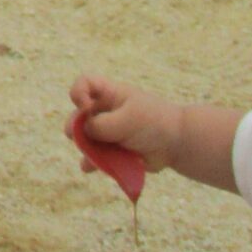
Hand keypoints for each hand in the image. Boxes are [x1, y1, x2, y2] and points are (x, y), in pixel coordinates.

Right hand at [67, 74, 183, 171]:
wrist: (176, 145)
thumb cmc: (154, 122)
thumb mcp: (128, 119)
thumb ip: (102, 125)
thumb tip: (83, 132)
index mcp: (109, 95)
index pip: (84, 84)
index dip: (78, 93)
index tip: (85, 106)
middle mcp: (103, 112)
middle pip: (77, 116)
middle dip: (74, 126)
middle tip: (79, 136)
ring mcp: (105, 133)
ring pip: (83, 140)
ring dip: (84, 147)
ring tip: (92, 156)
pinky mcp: (110, 152)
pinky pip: (93, 158)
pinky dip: (90, 163)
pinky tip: (90, 167)